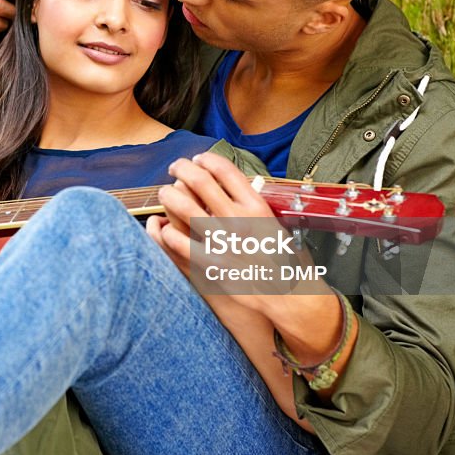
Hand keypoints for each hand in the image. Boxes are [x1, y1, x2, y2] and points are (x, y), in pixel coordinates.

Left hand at [155, 153, 325, 300]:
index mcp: (257, 206)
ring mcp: (223, 242)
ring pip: (184, 207)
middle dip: (182, 169)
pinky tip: (166, 228)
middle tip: (174, 168)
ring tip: (164, 193)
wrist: (290, 296)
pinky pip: (179, 242)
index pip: (225, 170)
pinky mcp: (211, 264)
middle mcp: (238, 220)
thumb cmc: (285, 260)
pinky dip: (168, 231)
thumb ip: (255, 206)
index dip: (207, 159)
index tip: (199, 159)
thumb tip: (237, 189)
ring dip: (169, 195)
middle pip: (200, 181)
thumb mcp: (277, 223)